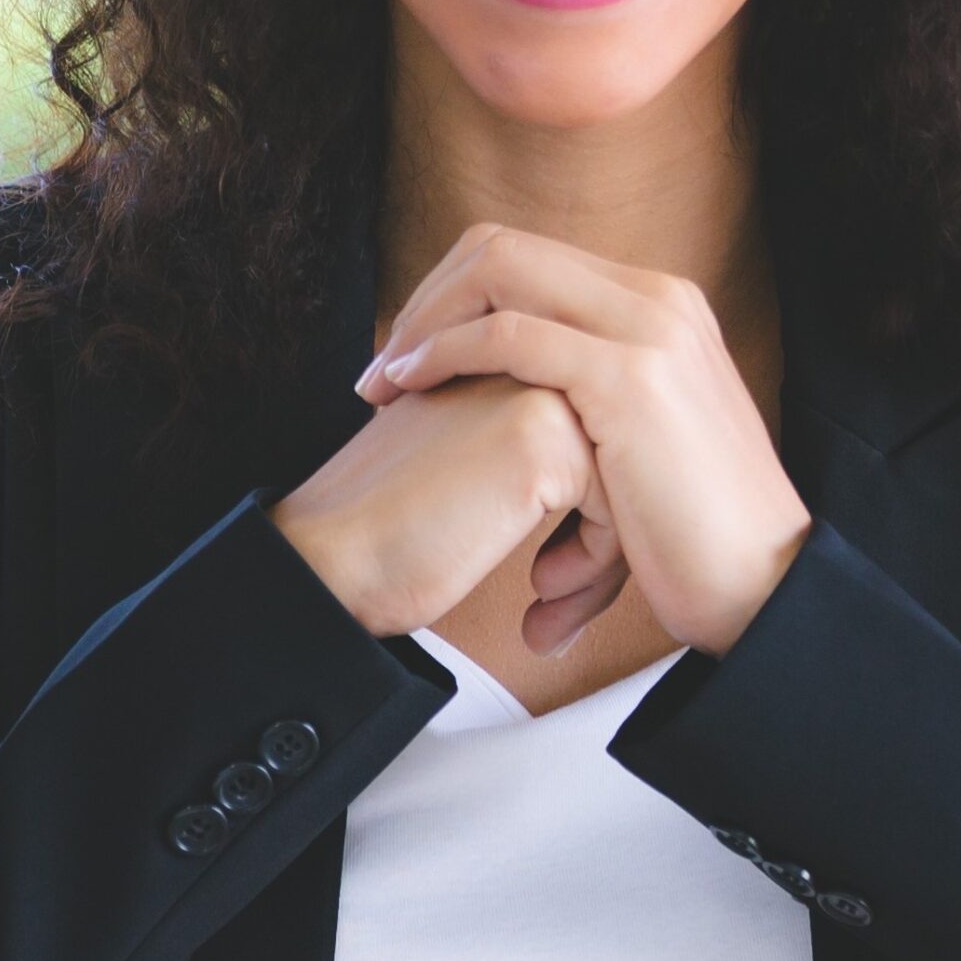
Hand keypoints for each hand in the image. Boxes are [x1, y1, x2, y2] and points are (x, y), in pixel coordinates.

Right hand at [266, 372, 620, 652]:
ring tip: (555, 600)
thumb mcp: (474, 472)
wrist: (333, 557)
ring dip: (605, 554)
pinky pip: (615, 504)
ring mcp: (535, 388)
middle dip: (608, 534)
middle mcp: (524, 360)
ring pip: (626, 477)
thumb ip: (533, 457)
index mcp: (505, 361)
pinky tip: (543, 596)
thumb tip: (613, 511)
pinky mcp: (541, 433)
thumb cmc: (391, 532)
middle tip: (562, 595)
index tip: (560, 575)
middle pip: (620, 452)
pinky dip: (594, 562)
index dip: (592, 513)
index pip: (598, 433)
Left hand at [356, 221, 809, 657]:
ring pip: (499, 271)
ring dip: (424, 322)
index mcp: (658, 305)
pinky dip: (445, 352)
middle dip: (427, 299)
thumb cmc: (695, 536)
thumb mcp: (641, 441)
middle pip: (503, 246)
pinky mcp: (630, 379)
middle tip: (381, 365)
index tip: (406, 355)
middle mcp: (657, 298)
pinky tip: (412, 388)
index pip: (527, 256)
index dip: (452, 296)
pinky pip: (509, 334)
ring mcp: (648, 330)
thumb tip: (521, 398)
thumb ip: (587, 401)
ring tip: (382, 383)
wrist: (765, 586)